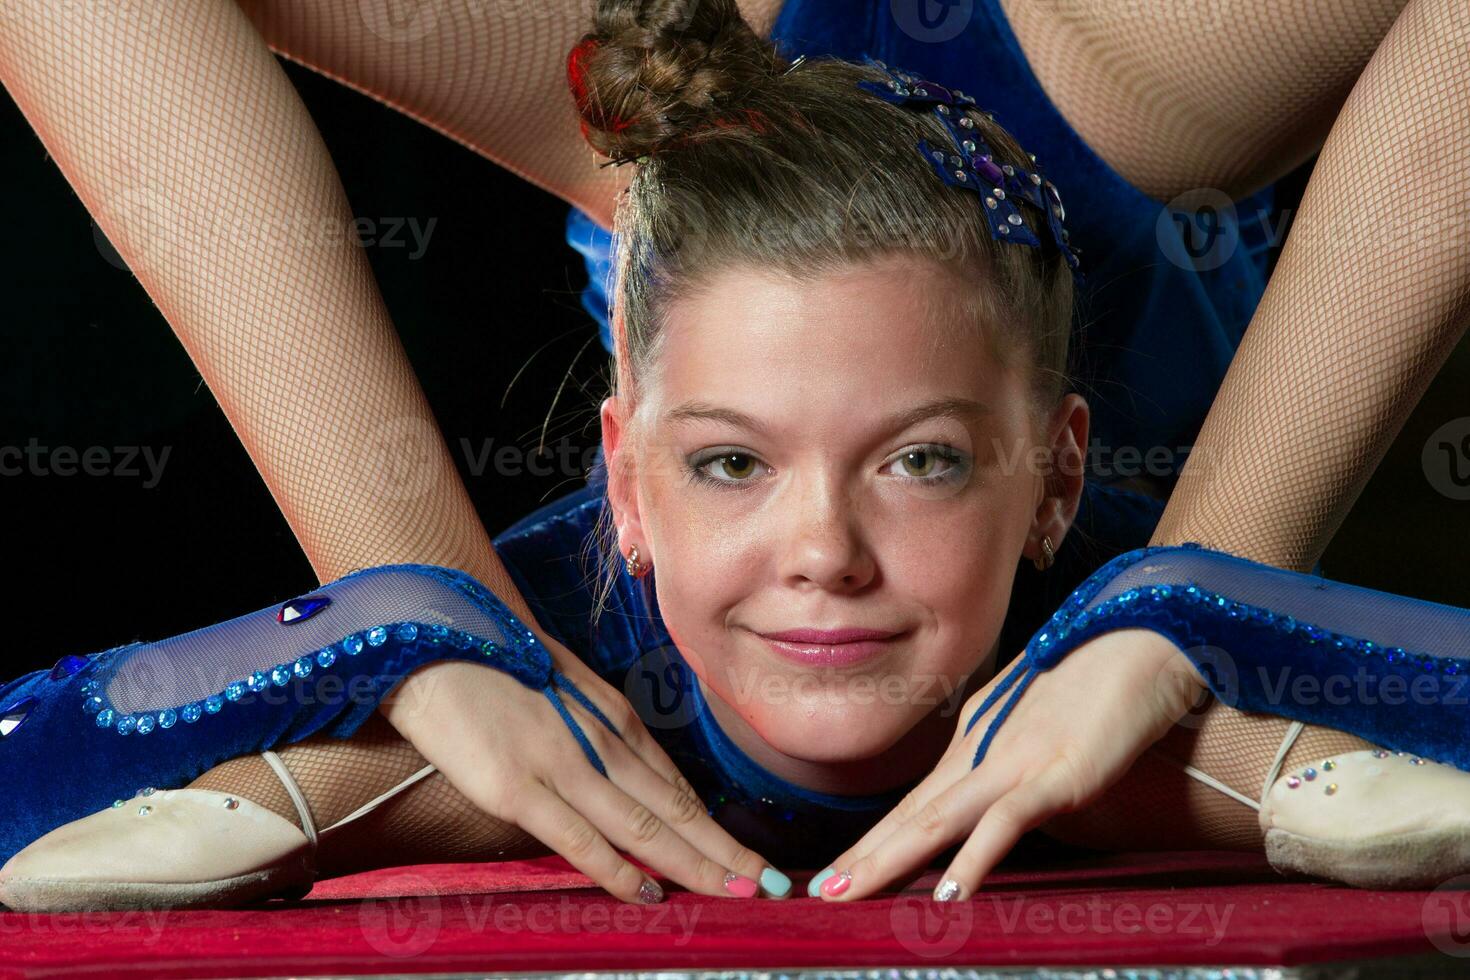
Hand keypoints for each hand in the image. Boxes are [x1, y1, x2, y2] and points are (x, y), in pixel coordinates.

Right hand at [378, 629, 790, 903]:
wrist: (435, 634)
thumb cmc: (494, 660)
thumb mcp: (563, 689)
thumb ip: (596, 732)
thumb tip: (626, 775)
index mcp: (612, 717)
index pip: (675, 784)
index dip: (713, 825)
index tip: (747, 854)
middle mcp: (601, 741)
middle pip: (676, 808)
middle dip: (726, 850)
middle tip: (771, 884)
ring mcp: (563, 765)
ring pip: (646, 826)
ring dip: (698, 864)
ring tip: (740, 892)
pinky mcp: (519, 788)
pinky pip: (581, 839)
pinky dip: (620, 869)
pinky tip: (652, 891)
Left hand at [811, 628, 1204, 900]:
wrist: (1143, 639)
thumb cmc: (1098, 679)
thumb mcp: (1037, 726)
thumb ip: (1007, 757)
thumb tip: (988, 796)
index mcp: (976, 741)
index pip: (917, 802)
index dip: (877, 839)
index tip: (842, 870)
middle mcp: (984, 752)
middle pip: (913, 814)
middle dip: (865, 857)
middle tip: (821, 892)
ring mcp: (1018, 763)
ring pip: (939, 819)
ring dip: (890, 860)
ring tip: (850, 892)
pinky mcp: (1060, 774)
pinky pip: (1007, 822)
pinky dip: (975, 860)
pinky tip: (950, 893)